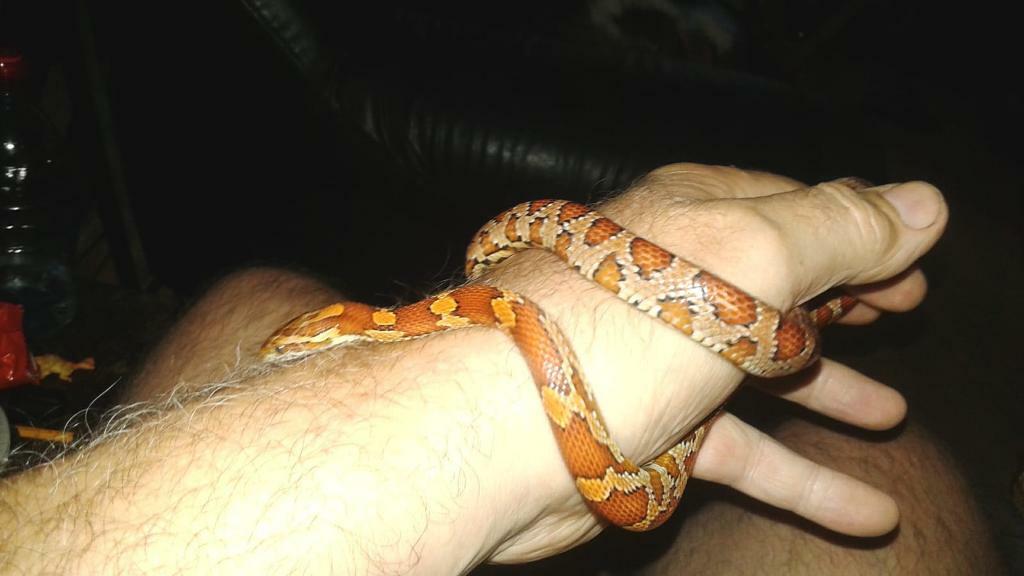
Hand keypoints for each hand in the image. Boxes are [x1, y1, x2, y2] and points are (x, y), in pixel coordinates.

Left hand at [479, 164, 946, 561]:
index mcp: (693, 217)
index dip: (857, 235)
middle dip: (842, 302)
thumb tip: (923, 203)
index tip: (910, 263)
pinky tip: (863, 511)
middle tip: (902, 314)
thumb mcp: (748, 257)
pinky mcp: (648, 434)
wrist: (497, 431)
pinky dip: (802, 480)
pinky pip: (742, 454)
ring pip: (760, 376)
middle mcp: (671, 284)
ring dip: (828, 391)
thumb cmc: (616, 326)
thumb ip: (837, 230)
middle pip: (774, 289)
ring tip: (890, 414)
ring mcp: (659, 362)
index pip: (791, 211)